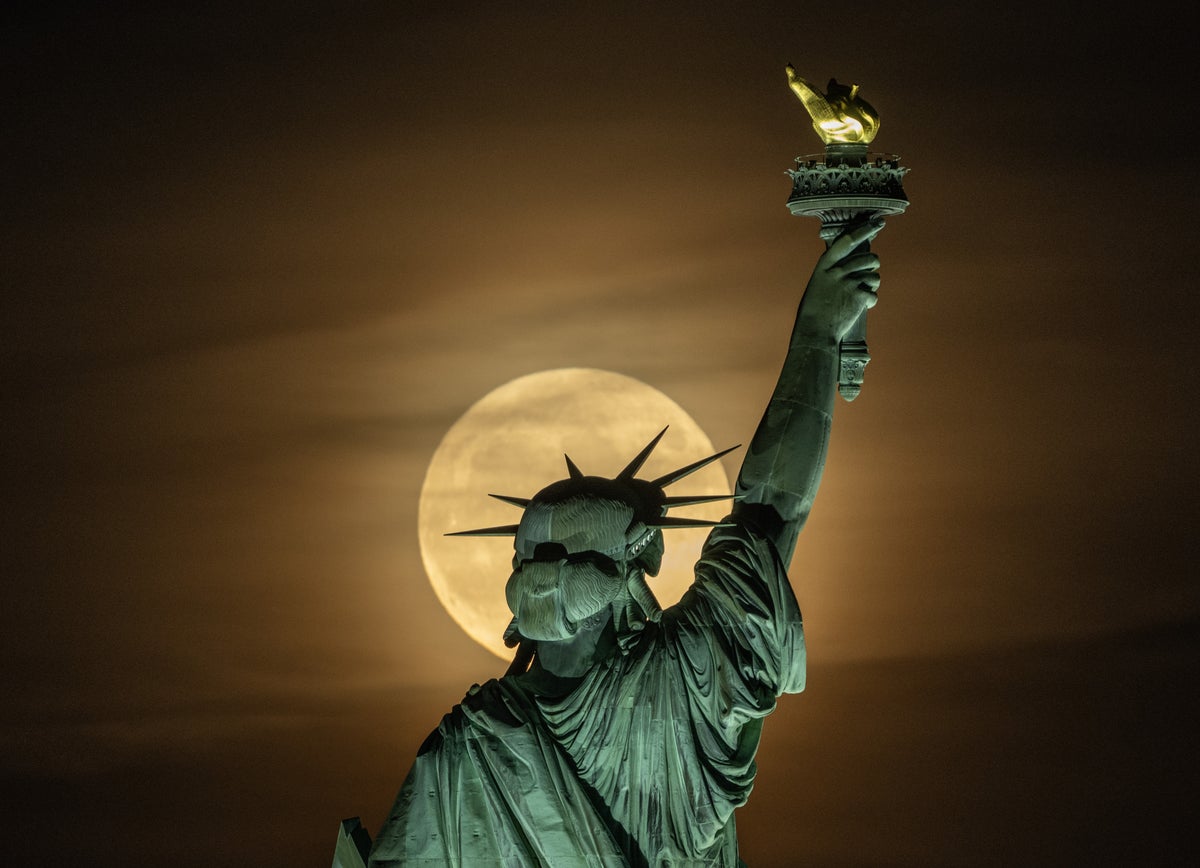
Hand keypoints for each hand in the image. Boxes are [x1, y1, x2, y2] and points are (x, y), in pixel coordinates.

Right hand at [796, 220, 883, 340]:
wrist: (815, 332)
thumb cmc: (814, 311)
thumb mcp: (818, 286)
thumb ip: (832, 273)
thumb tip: (851, 266)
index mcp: (824, 266)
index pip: (847, 241)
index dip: (864, 230)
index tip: (878, 222)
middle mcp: (837, 271)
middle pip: (868, 258)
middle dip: (873, 264)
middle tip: (870, 271)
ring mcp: (849, 283)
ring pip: (874, 276)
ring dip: (872, 284)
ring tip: (862, 293)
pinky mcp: (859, 297)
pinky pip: (873, 295)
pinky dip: (870, 302)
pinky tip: (860, 307)